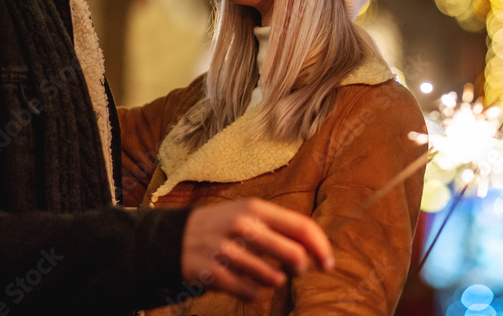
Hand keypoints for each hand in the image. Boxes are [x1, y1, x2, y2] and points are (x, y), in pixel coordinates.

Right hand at [180, 198, 334, 301]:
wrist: (174, 237)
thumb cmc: (224, 226)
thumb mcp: (250, 214)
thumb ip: (281, 227)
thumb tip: (316, 248)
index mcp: (257, 208)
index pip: (302, 227)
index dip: (321, 248)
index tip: (328, 264)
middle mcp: (244, 226)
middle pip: (294, 255)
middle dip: (299, 269)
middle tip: (293, 271)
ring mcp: (227, 251)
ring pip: (274, 278)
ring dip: (274, 281)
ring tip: (264, 274)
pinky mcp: (214, 274)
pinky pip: (251, 294)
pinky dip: (255, 294)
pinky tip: (246, 284)